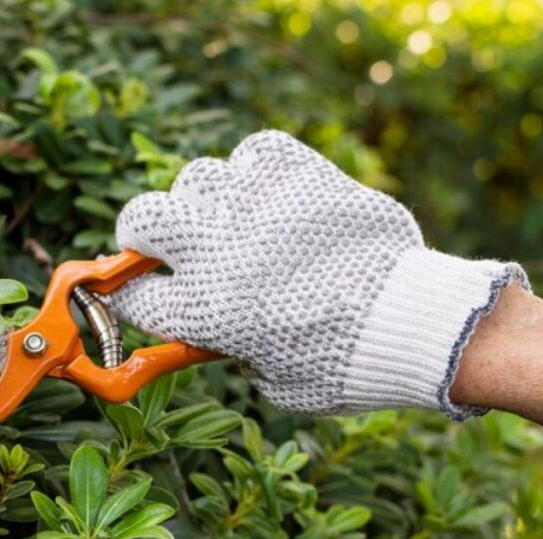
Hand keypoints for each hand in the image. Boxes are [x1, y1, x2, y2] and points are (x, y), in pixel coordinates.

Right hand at [108, 131, 526, 417]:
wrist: (412, 322)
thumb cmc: (346, 365)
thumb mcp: (275, 381)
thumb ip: (234, 351)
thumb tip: (219, 331)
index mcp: (207, 312)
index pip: (134, 296)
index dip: (131, 296)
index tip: (140, 293)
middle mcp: (220, 254)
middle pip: (142, 219)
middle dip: (143, 233)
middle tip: (164, 244)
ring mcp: (257, 208)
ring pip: (197, 177)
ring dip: (207, 202)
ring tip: (234, 219)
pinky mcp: (299, 175)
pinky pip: (255, 153)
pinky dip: (257, 173)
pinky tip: (272, 195)